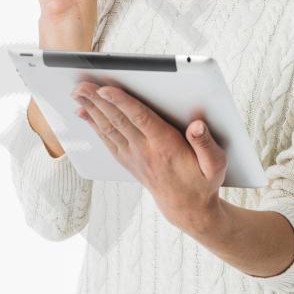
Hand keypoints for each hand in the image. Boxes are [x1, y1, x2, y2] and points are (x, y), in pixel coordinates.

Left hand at [70, 81, 227, 233]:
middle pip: (118, 120)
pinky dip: (94, 124)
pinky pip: (107, 140)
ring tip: (77, 93)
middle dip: (98, 101)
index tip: (106, 89)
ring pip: (108, 128)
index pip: (140, 119)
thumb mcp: (215, 165)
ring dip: (92, 109)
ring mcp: (133, 156)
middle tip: (81, 84)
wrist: (187, 209)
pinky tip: (85, 113)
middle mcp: (145, 150)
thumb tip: (197, 125)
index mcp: (165, 146)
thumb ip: (206, 144)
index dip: (122, 102)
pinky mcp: (128, 160)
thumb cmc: (203, 182)